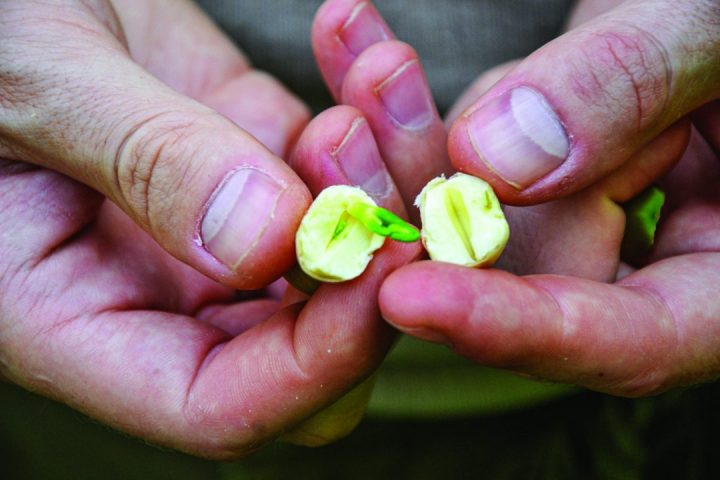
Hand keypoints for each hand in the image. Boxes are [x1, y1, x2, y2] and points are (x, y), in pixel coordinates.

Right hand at [0, 0, 417, 456]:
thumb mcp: (31, 86)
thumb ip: (144, 162)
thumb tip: (268, 241)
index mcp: (80, 318)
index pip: (217, 405)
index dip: (309, 364)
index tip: (376, 270)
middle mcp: (167, 288)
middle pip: (312, 343)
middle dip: (374, 260)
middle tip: (376, 156)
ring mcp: (226, 224)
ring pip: (351, 251)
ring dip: (389, 165)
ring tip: (375, 71)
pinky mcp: (261, 156)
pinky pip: (346, 163)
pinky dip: (372, 109)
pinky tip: (354, 39)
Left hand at [378, 0, 719, 395]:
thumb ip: (632, 87)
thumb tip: (495, 160)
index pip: (629, 341)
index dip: (520, 330)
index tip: (408, 299)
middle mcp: (650, 254)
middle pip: (524, 280)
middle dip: (427, 219)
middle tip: (344, 152)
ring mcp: (586, 202)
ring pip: (475, 210)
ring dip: (401, 144)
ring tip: (361, 69)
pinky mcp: (538, 154)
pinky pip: (465, 145)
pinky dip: (408, 99)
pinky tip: (354, 38)